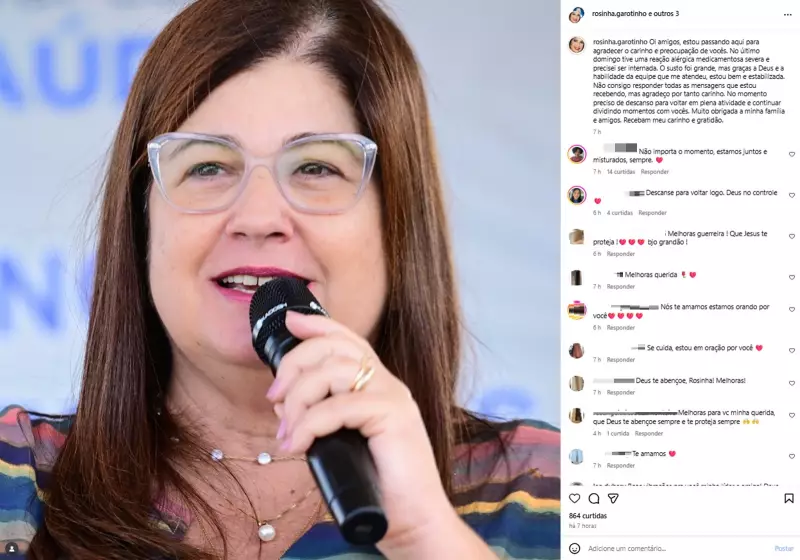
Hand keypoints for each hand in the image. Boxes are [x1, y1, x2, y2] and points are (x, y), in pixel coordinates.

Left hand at [266, 311, 457, 552]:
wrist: (411, 520)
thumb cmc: (377, 487)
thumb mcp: (341, 444)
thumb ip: (319, 420)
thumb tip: (285, 407)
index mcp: (378, 386)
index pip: (349, 341)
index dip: (320, 325)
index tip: (291, 321)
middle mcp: (388, 384)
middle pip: (336, 347)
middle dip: (295, 364)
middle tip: (274, 397)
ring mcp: (393, 396)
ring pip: (334, 371)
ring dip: (299, 398)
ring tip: (287, 432)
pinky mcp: (393, 415)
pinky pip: (338, 407)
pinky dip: (310, 424)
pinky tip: (299, 445)